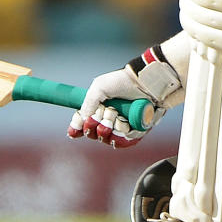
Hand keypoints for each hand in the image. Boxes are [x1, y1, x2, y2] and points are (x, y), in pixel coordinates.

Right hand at [67, 44, 183, 147]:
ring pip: (111, 138)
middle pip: (96, 134)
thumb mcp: (99, 87)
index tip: (75, 130)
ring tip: (117, 115)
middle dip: (98, 125)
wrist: (145, 82)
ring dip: (112, 127)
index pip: (84, 125)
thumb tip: (82, 120)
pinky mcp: (137, 130)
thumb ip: (88, 103)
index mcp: (99, 109)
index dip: (78, 128)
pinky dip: (126, 132)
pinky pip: (127, 140)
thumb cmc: (123, 81)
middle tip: (107, 112)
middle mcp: (110, 120)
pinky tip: (126, 123)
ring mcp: (123, 126)